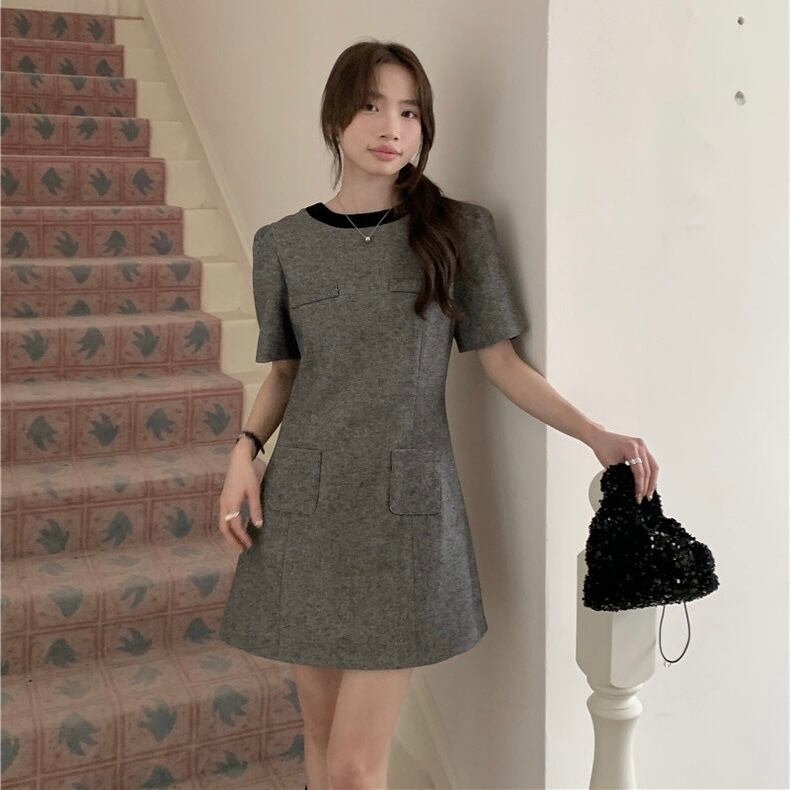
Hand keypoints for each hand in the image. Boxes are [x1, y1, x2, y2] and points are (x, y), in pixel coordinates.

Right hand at [218, 437, 265, 551]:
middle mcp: (224, 504)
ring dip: (230, 534)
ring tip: (239, 542)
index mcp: (231, 503)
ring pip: (223, 523)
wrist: (238, 459)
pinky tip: (237, 528)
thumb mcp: (254, 491)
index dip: (242, 537)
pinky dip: (229, 526)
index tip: (249, 545)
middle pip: (224, 528)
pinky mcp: (225, 499)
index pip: (235, 526)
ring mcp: (223, 501)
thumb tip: (259, 525)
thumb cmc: (247, 474)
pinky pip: (224, 517)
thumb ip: (256, 508)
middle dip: (232, 540)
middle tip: (242, 550)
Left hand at [586, 423, 658, 502]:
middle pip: (650, 469)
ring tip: (649, 494)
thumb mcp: (610, 464)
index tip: (637, 497)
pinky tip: (648, 484)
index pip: (639, 471)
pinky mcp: (643, 447)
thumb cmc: (602, 449)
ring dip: (652, 481)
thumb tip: (630, 491)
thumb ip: (621, 476)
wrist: (599, 437)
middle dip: (648, 486)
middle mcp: (640, 445)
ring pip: (654, 466)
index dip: (640, 486)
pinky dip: (650, 474)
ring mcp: (643, 445)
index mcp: (631, 448)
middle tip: (644, 498)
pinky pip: (650, 462)